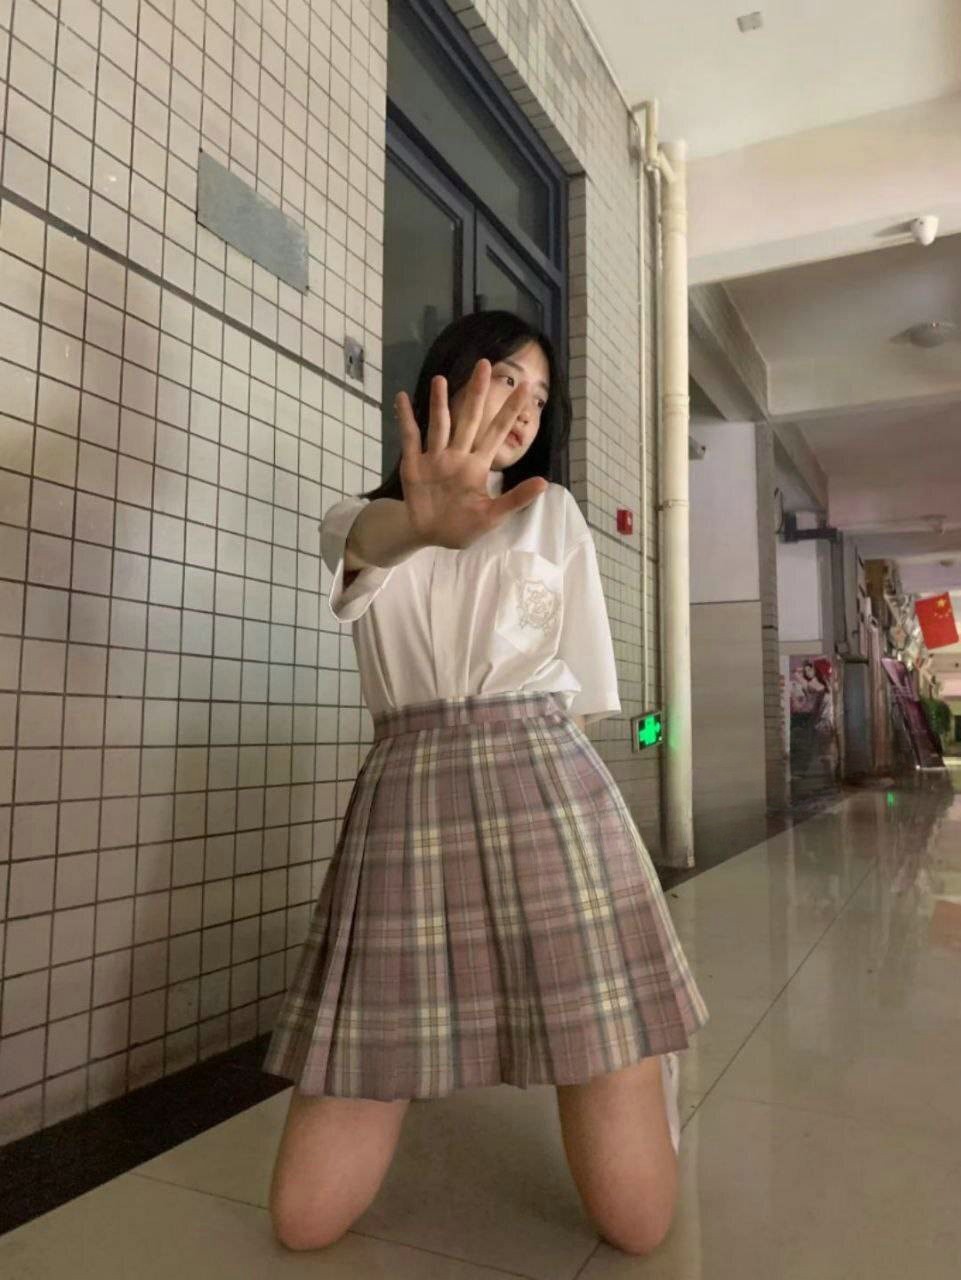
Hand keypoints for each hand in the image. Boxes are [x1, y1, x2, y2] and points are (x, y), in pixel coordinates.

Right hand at [394, 359, 548, 550]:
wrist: (430, 536)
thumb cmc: (463, 526)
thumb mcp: (493, 516)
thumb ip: (516, 498)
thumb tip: (544, 483)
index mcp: (477, 465)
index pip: (497, 431)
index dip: (510, 410)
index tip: (524, 387)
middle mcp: (457, 455)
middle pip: (469, 418)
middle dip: (476, 393)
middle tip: (484, 364)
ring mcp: (435, 458)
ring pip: (439, 424)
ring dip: (439, 402)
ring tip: (440, 379)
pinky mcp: (414, 465)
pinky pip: (410, 438)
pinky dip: (406, 418)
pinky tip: (402, 398)